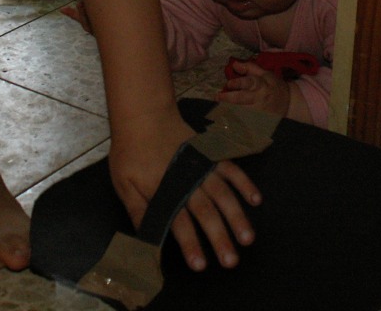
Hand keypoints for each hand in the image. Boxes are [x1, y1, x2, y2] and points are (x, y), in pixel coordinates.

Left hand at [107, 104, 261, 270]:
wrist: (144, 115)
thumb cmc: (131, 153)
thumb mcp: (124, 185)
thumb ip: (139, 211)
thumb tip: (145, 238)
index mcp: (165, 192)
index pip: (179, 223)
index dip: (190, 244)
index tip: (201, 265)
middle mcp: (187, 181)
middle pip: (206, 213)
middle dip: (220, 238)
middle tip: (231, 261)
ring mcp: (202, 166)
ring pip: (223, 194)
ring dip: (237, 217)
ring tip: (248, 238)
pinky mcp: (210, 154)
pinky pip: (231, 169)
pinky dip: (245, 183)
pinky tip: (256, 200)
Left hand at [217, 60, 290, 116]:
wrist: (289, 104)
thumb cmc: (274, 86)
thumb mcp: (266, 74)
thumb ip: (250, 68)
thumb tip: (234, 64)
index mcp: (262, 85)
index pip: (250, 83)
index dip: (238, 83)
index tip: (228, 84)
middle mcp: (260, 99)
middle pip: (242, 99)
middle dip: (228, 98)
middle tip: (217, 97)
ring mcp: (259, 112)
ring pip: (241, 112)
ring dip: (228, 111)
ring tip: (218, 109)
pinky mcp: (259, 122)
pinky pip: (245, 123)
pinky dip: (235, 122)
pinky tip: (226, 120)